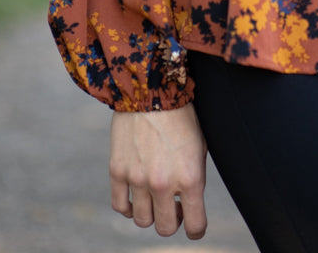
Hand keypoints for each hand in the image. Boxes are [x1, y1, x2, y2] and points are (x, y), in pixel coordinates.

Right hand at [109, 103, 207, 238]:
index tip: (193, 225)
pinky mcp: (117, 170)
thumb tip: (188, 203)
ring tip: (155, 197)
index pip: (194, 226)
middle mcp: (163, 183)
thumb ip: (194, 179)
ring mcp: (137, 179)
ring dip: (150, 213)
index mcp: (190, 177)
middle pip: (165, 228)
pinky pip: (120, 206)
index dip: (195, 229)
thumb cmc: (181, 116)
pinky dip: (128, 206)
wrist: (151, 88)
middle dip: (172, 221)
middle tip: (174, 207)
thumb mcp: (199, 147)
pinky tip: (136, 194)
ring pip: (142, 220)